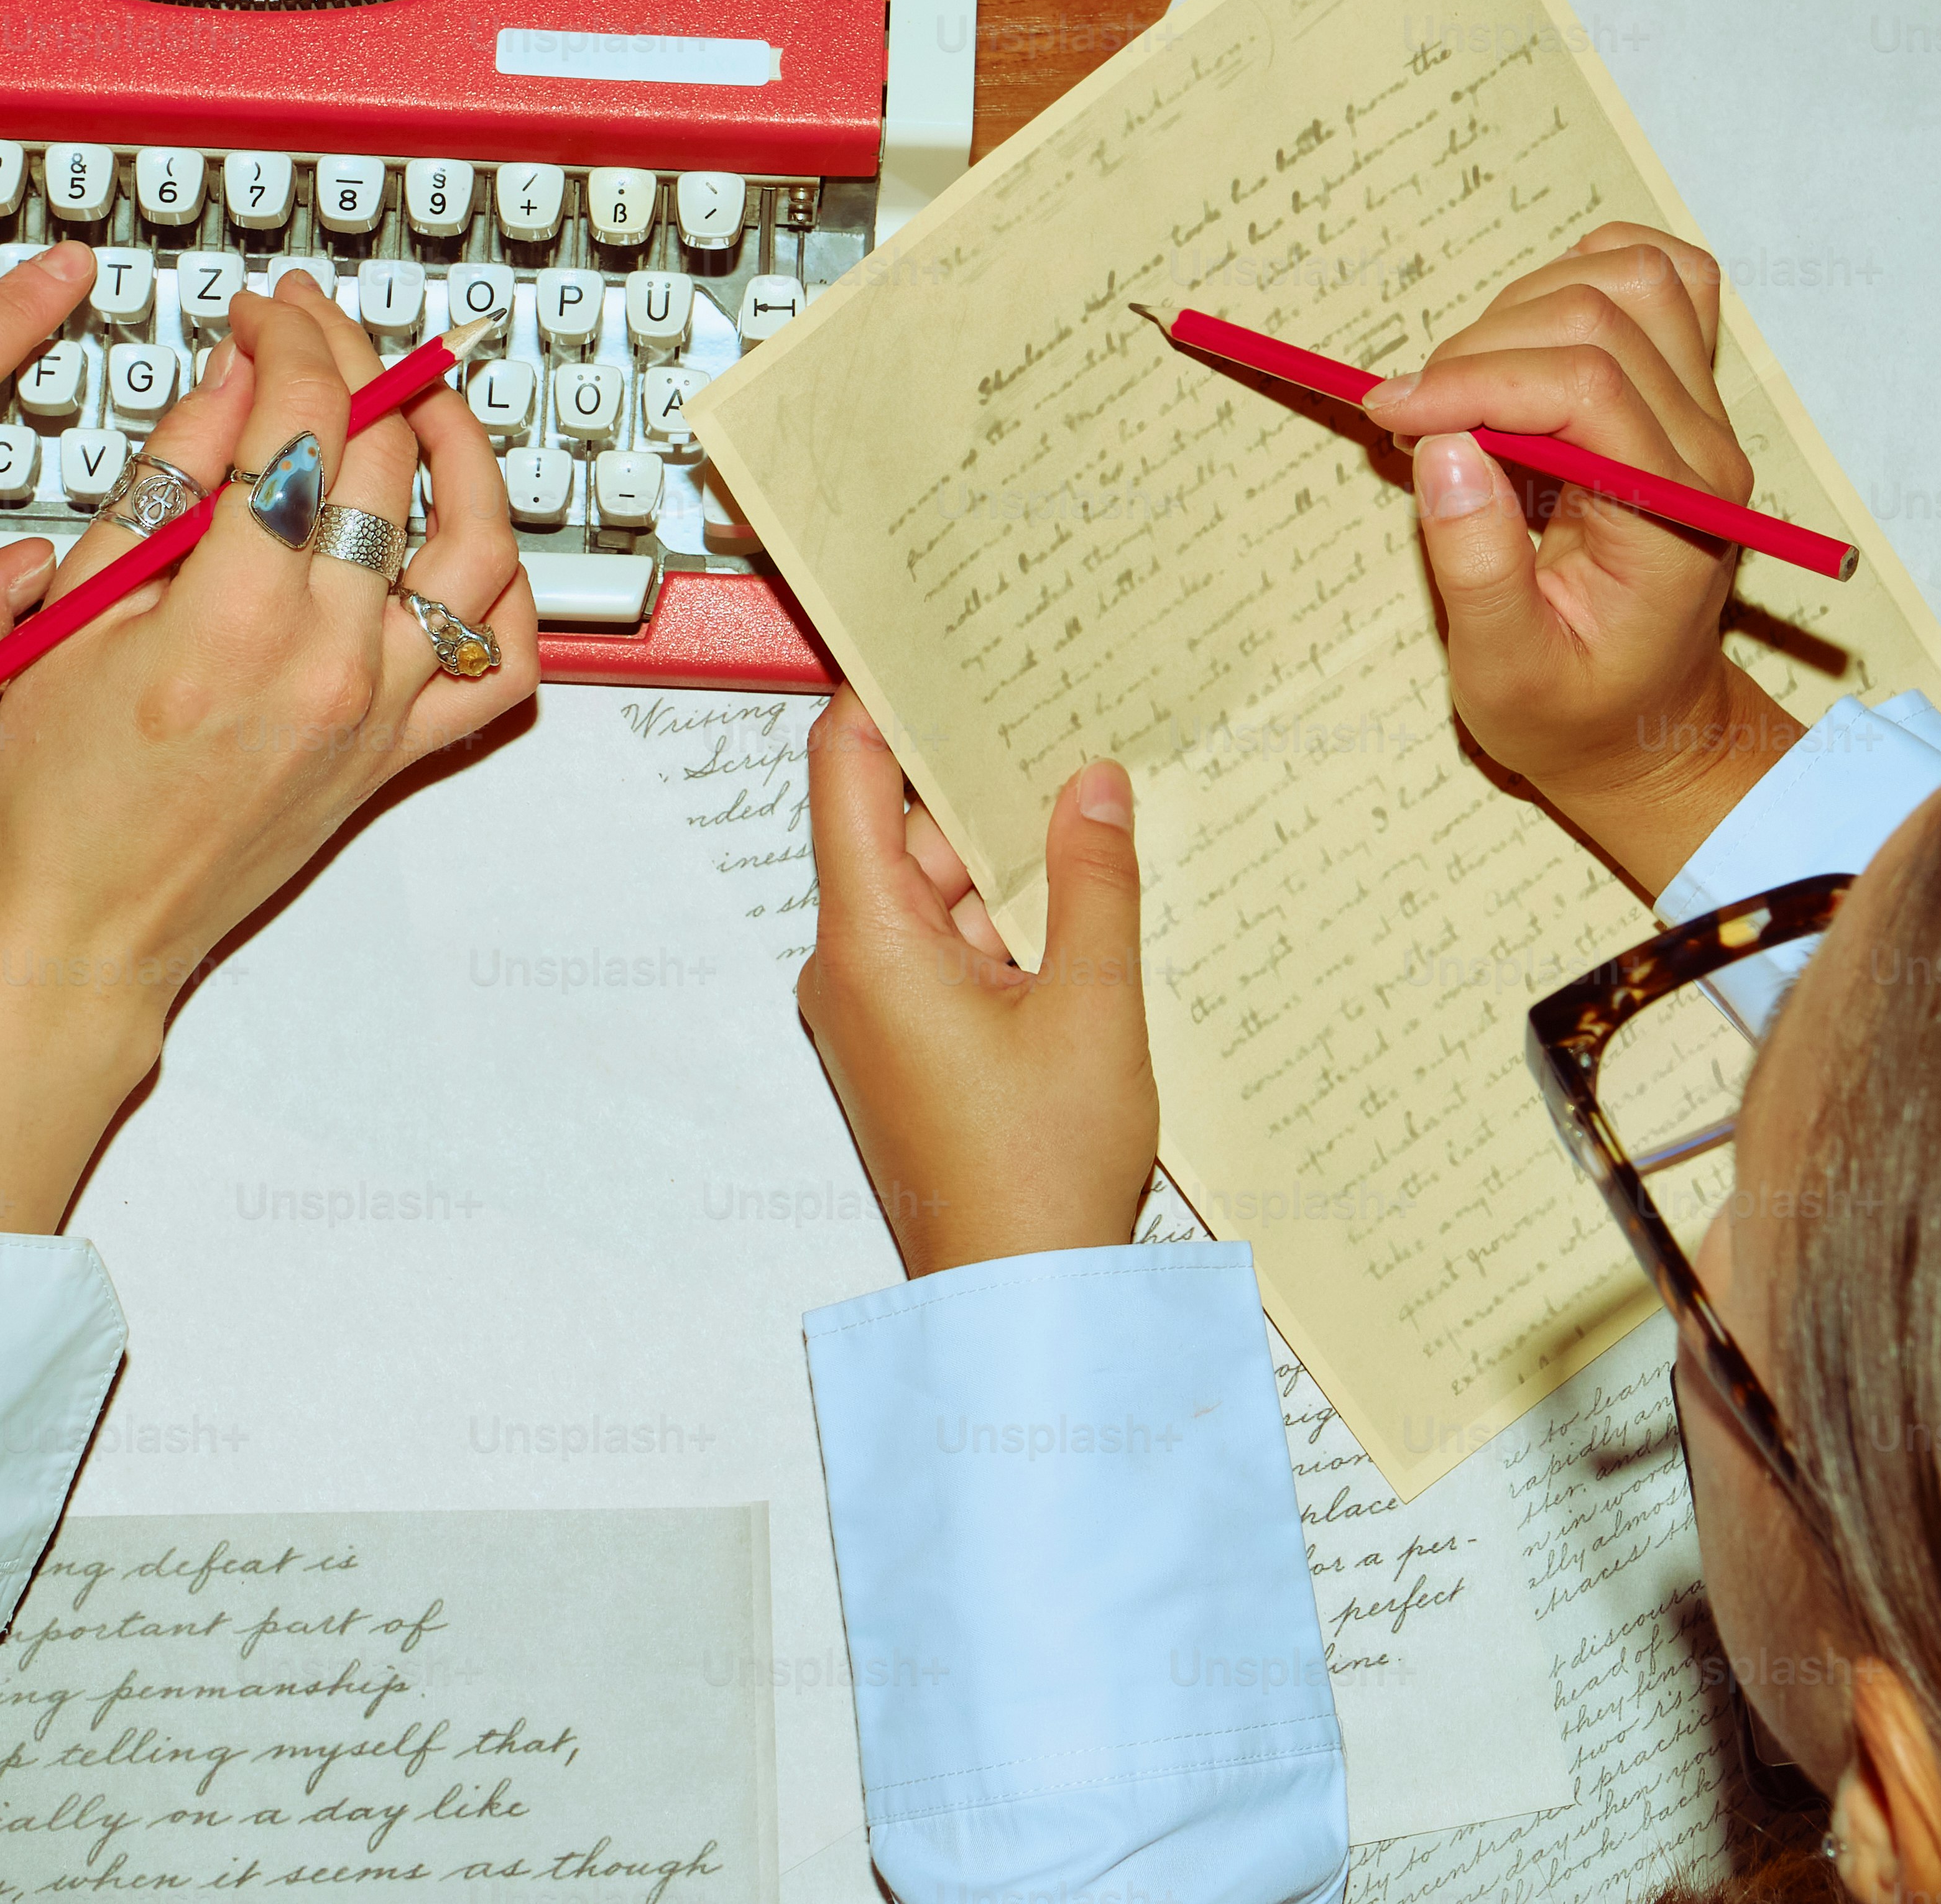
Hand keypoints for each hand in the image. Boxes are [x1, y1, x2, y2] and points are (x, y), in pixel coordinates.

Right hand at [0, 270, 538, 1233]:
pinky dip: (505, 590)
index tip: (266, 313)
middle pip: (388, 462)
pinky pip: (505, 665)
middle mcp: (329, 665)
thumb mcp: (79, 605)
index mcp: (232, 623)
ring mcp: (381, 713)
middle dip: (356, 364)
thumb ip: (167, 478)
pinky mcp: (403, 755)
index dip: (288, 342)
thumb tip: (233, 374)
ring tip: (422, 402)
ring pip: (481, 549)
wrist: (85, 926)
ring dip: (463, 452)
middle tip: (316, 333)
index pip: (301, 427)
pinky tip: (462, 539)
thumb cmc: (57, 788)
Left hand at [794, 698, 1156, 1276]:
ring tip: (1093, 802)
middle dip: (976, 782)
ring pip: (936, 893)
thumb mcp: (1091, 1006)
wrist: (1021, 1300)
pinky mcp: (912, 1047)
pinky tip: (1082, 905)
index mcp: (871, 940)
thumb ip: (1092, 881)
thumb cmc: (1039, 1170)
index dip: (880, 698)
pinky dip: (1005, 923)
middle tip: (1054, 710)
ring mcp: (880, 1012)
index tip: (922, 638)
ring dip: (1005, 862)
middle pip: (901, 830)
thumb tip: (1091, 782)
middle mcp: (854, 967)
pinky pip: (950, 950)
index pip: (847, 773)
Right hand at [1358, 224, 1798, 890]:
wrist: (1648, 729)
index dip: (1472, 380)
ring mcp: (1704, 414)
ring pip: (1632, 276)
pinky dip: (1589, 273)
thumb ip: (1477, 567)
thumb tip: (1442, 445)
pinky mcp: (1685, 395)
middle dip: (1483, 349)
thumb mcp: (1507, 673)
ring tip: (1469, 384)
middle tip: (1419, 417)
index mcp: (1671, 515)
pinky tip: (1531, 332)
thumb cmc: (1575, 712)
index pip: (1582, 385)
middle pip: (1601, 317)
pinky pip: (1666, 282)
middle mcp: (1704, 449)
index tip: (1389, 412)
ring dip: (1527, 305)